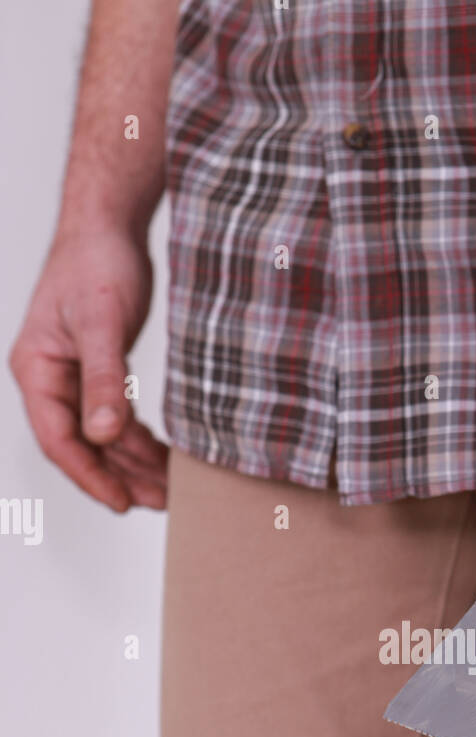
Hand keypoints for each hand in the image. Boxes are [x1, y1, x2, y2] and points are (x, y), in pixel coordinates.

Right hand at [9, 225, 167, 510]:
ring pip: (102, 436)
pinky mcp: (98, 369)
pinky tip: (163, 455)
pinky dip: (138, 438)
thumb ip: (104, 379)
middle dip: (119, 477)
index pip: (60, 440)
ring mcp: (72, 376)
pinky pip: (116, 416)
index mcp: (37, 370)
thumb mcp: (102, 323)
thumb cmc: (97, 261)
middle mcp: (49, 378)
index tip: (122, 503)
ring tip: (167, 488)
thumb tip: (103, 435)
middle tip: (159, 503)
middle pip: (82, 446)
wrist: (110, 223)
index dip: (90, 476)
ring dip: (132, 463)